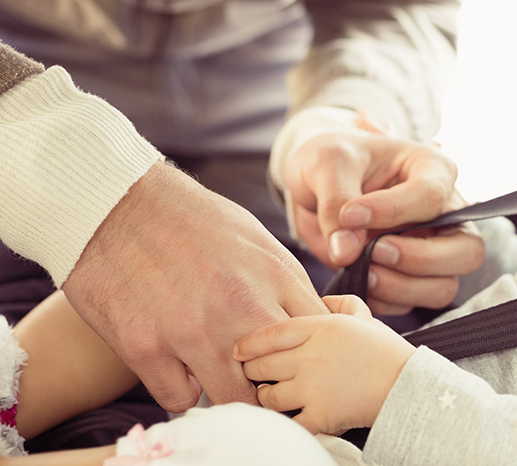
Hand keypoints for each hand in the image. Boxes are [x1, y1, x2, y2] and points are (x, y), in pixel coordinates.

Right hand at [62, 162, 327, 412]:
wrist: (114, 201)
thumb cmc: (191, 219)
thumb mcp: (257, 239)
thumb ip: (288, 284)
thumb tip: (315, 321)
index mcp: (274, 275)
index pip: (318, 335)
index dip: (312, 353)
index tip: (301, 360)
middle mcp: (239, 305)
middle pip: (283, 375)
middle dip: (278, 384)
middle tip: (263, 380)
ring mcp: (191, 330)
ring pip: (235, 399)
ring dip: (232, 395)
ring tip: (224, 380)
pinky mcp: (145, 347)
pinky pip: (180, 400)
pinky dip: (183, 392)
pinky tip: (181, 372)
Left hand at [234, 295, 415, 434]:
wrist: (408, 385)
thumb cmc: (387, 352)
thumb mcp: (364, 317)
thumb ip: (340, 304)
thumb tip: (322, 300)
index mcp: (321, 328)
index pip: (269, 333)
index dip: (248, 343)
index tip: (239, 350)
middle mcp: (312, 356)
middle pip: (262, 366)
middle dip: (253, 371)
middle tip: (255, 374)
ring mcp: (314, 387)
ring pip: (269, 396)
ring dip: (267, 397)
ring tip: (272, 396)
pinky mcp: (320, 415)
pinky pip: (288, 423)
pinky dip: (284, 423)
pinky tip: (287, 418)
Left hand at [284, 131, 483, 313]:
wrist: (313, 186)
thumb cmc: (331, 162)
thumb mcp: (325, 164)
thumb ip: (336, 201)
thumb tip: (347, 251)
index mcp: (433, 169)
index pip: (431, 196)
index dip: (392, 211)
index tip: (349, 215)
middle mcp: (444, 213)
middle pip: (466, 250)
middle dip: (420, 259)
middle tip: (375, 251)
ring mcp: (432, 249)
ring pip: (444, 286)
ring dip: (401, 286)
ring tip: (361, 269)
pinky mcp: (411, 278)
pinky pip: (411, 304)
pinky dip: (383, 300)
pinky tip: (357, 279)